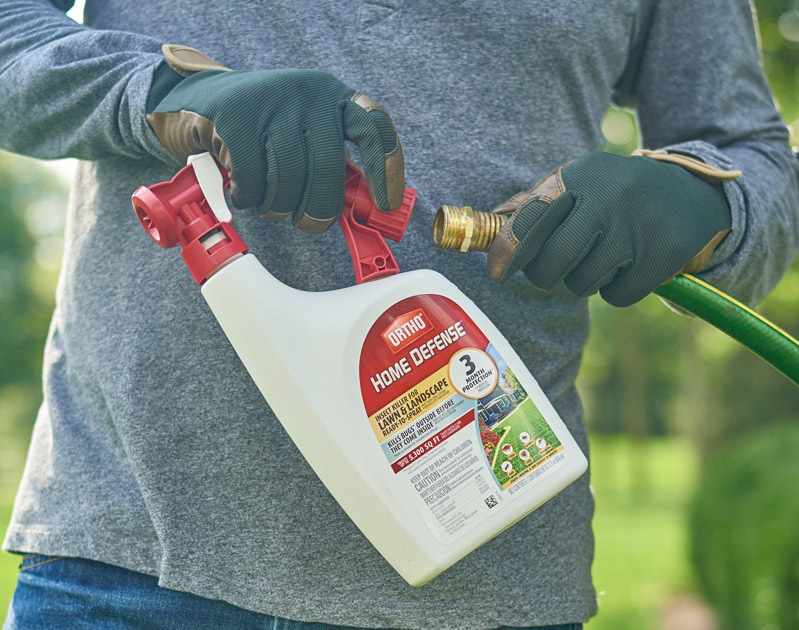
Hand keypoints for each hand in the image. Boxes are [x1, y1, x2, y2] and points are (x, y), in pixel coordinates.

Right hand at [145, 46, 403, 232]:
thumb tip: (364, 208)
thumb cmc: (260, 131)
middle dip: (319, 209)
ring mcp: (270, 102)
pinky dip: (247, 198)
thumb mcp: (303, 135)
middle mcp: (307, 93)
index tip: (384, 203)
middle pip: (327, 169)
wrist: (192, 101)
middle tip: (309, 223)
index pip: (374, 128)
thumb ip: (331, 161)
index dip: (386, 168)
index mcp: (332, 96)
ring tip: (267, 199)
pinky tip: (241, 189)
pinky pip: (253, 182)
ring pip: (289, 181)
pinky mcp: (235, 118)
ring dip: (276, 206)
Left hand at [486, 151, 737, 305]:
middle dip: (543, 275)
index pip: (531, 219)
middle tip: (550, 271)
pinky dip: (617, 290)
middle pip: (552, 262)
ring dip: (583, 281)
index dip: (508, 250)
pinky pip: (617, 296)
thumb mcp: (578, 182)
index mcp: (580, 175)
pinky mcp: (663, 254)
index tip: (498, 272)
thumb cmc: (614, 193)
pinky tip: (628, 267)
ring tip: (601, 257)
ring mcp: (638, 226)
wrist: (691, 193)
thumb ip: (533, 203)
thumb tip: (488, 224)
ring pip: (582, 284)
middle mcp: (608, 197)